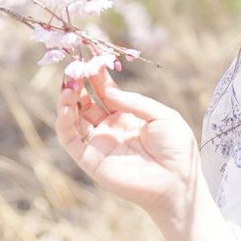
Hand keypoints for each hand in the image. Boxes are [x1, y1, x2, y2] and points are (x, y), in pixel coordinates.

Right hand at [55, 66, 202, 219]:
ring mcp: (99, 144)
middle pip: (86, 102)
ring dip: (67, 101)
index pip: (105, 92)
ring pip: (73, 119)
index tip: (90, 58)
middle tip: (74, 68)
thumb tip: (108, 90)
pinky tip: (66, 107)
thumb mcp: (161, 115)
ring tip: (68, 85)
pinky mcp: (90, 160)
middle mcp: (110, 128)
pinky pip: (70, 140)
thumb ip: (133, 102)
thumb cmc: (176, 148)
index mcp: (127, 116)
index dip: (97, 76)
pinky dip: (64, 123)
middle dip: (78, 84)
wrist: (177, 181)